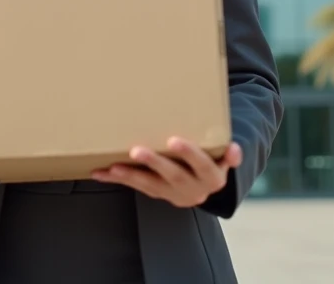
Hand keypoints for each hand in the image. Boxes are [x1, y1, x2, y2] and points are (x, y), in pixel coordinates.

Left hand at [91, 138, 240, 207]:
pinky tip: (99, 173)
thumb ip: (228, 154)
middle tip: (136, 150)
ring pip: (150, 185)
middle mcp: (193, 190)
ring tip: (113, 167)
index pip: (201, 165)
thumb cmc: (215, 158)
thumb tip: (234, 148)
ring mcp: (173, 194)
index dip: (189, 153)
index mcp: (213, 178)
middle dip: (154, 163)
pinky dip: (117, 179)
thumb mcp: (224, 156)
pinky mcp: (157, 193)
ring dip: (130, 176)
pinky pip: (136, 186)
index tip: (175, 140)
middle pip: (173, 176)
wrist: (208, 184)